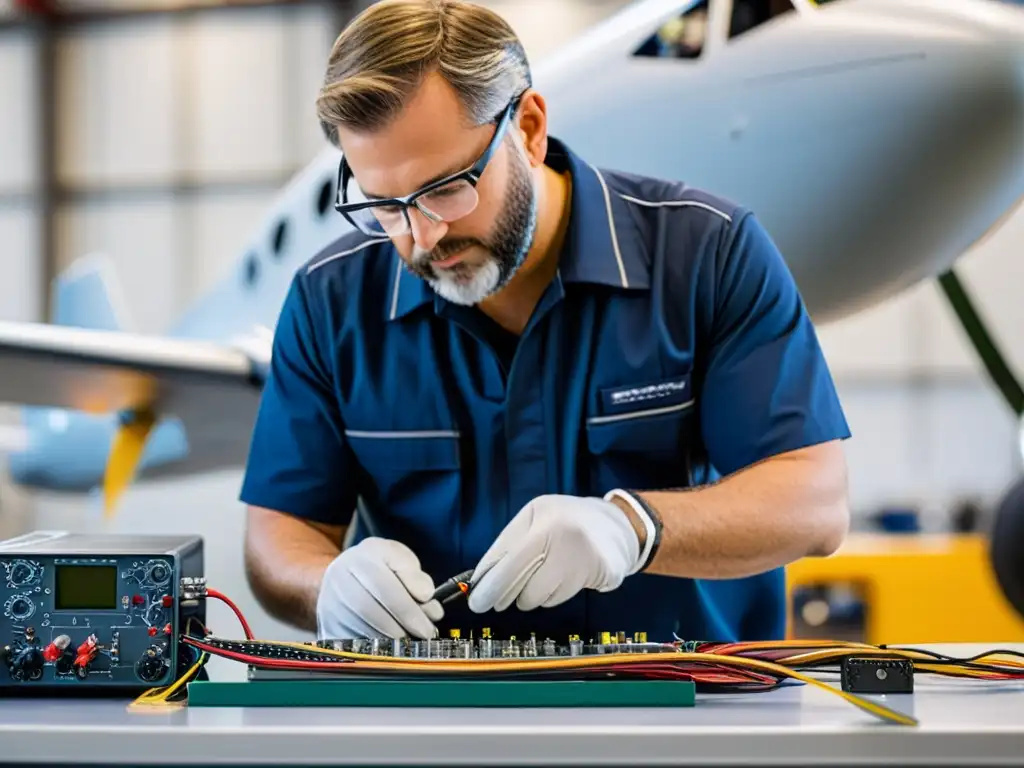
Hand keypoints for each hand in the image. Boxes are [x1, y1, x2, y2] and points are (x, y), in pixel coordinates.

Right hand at [316, 537, 442, 639]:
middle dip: (402, 629)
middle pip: (369, 611)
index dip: (408, 610)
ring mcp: (329, 606)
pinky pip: (352, 646)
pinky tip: (392, 647)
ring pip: (360, 632)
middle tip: (424, 637)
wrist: (342, 576)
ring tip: (412, 641)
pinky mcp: (328, 628)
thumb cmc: (377, 566)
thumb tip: (426, 595)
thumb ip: (413, 573)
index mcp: (359, 559)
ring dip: (391, 642)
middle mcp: (338, 581)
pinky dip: (376, 650)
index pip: (384, 588)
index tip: (429, 625)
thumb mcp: (397, 557)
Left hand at [467, 494, 640, 612]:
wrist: (617, 526)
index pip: (508, 558)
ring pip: (536, 595)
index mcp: (544, 517)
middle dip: (500, 595)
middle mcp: (564, 535)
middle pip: (520, 581)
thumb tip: (482, 576)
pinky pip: (557, 598)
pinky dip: (551, 594)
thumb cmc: (566, 522)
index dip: (488, 583)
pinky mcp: (597, 575)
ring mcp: (582, 556)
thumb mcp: (536, 518)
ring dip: (529, 594)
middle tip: (489, 603)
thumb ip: (509, 543)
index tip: (475, 599)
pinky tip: (559, 578)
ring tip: (540, 575)